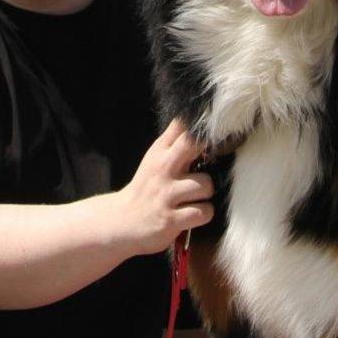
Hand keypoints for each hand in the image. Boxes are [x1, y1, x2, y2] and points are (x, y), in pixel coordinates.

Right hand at [113, 119, 214, 255]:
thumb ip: (175, 139)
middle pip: (192, 143)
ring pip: (205, 184)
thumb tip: (197, 118)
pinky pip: (204, 211)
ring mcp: (167, 194)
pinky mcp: (171, 219)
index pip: (182, 125)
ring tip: (196, 195)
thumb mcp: (155, 157)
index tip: (214, 128)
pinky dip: (204, 213)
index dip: (202, 124)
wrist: (122, 220)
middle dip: (208, 146)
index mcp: (160, 151)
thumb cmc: (147, 186)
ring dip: (206, 192)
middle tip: (210, 158)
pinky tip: (194, 211)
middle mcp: (162, 168)